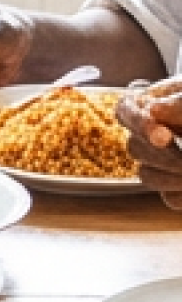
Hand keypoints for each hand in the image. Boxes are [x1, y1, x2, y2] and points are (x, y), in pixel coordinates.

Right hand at [117, 80, 181, 207]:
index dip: (137, 124)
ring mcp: (159, 161)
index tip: (162, 136)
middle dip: (161, 155)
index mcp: (149, 103)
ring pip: (147, 176)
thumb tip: (153, 109)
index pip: (125, 111)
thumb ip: (178, 104)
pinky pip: (171, 197)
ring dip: (170, 177)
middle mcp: (147, 134)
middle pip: (135, 148)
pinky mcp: (174, 186)